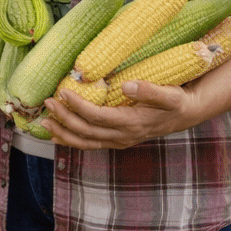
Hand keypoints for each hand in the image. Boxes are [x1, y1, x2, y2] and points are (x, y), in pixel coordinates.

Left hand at [44, 79, 197, 149]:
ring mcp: (119, 141)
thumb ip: (150, 91)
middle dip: (64, 118)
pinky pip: (90, 144)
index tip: (63, 92)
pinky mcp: (116, 140)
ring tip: (44, 123)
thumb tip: (127, 86)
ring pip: (86, 142)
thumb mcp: (170, 94)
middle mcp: (123, 136)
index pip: (99, 117)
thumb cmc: (176, 101)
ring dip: (63, 133)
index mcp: (133, 123)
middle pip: (87, 131)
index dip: (79, 106)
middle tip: (47, 102)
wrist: (185, 114)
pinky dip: (72, 140)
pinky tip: (57, 136)